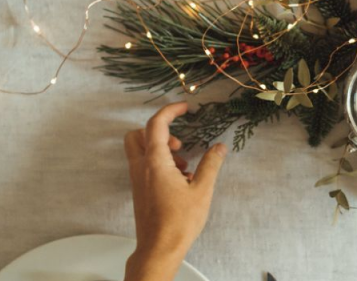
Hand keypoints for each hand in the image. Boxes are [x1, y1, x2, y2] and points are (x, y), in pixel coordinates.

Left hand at [123, 102, 227, 280]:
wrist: (159, 248)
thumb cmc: (179, 221)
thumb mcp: (202, 190)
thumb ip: (211, 164)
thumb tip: (220, 147)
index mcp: (155, 162)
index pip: (155, 125)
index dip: (170, 111)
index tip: (185, 107)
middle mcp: (141, 168)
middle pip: (137, 135)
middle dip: (158, 131)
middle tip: (179, 144)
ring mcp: (137, 180)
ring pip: (140, 151)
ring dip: (160, 149)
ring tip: (184, 166)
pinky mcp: (139, 192)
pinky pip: (144, 167)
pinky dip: (158, 164)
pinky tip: (179, 181)